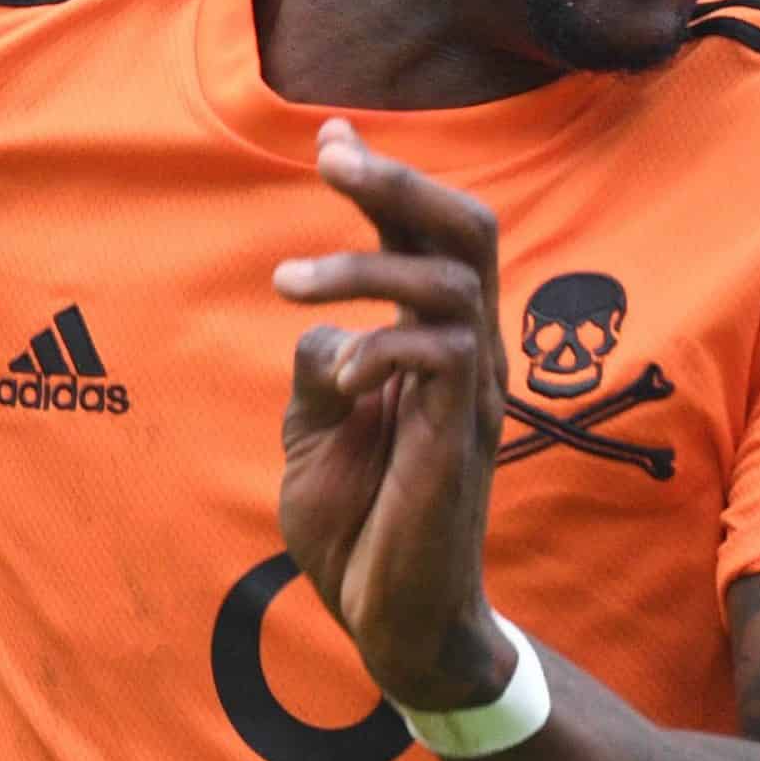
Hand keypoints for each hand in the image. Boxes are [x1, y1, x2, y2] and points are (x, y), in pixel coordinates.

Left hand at [272, 119, 517, 710]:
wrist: (392, 625)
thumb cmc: (360, 530)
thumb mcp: (315, 435)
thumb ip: (319, 372)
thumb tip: (318, 332)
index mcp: (434, 345)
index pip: (425, 236)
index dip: (383, 179)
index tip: (329, 135)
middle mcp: (468, 355)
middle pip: (468, 228)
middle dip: (400, 179)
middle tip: (331, 158)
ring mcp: (472, 394)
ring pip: (451, 278)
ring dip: (363, 264)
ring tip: (287, 284)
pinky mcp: (462, 438)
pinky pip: (440, 354)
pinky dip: (377, 347)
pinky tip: (337, 383)